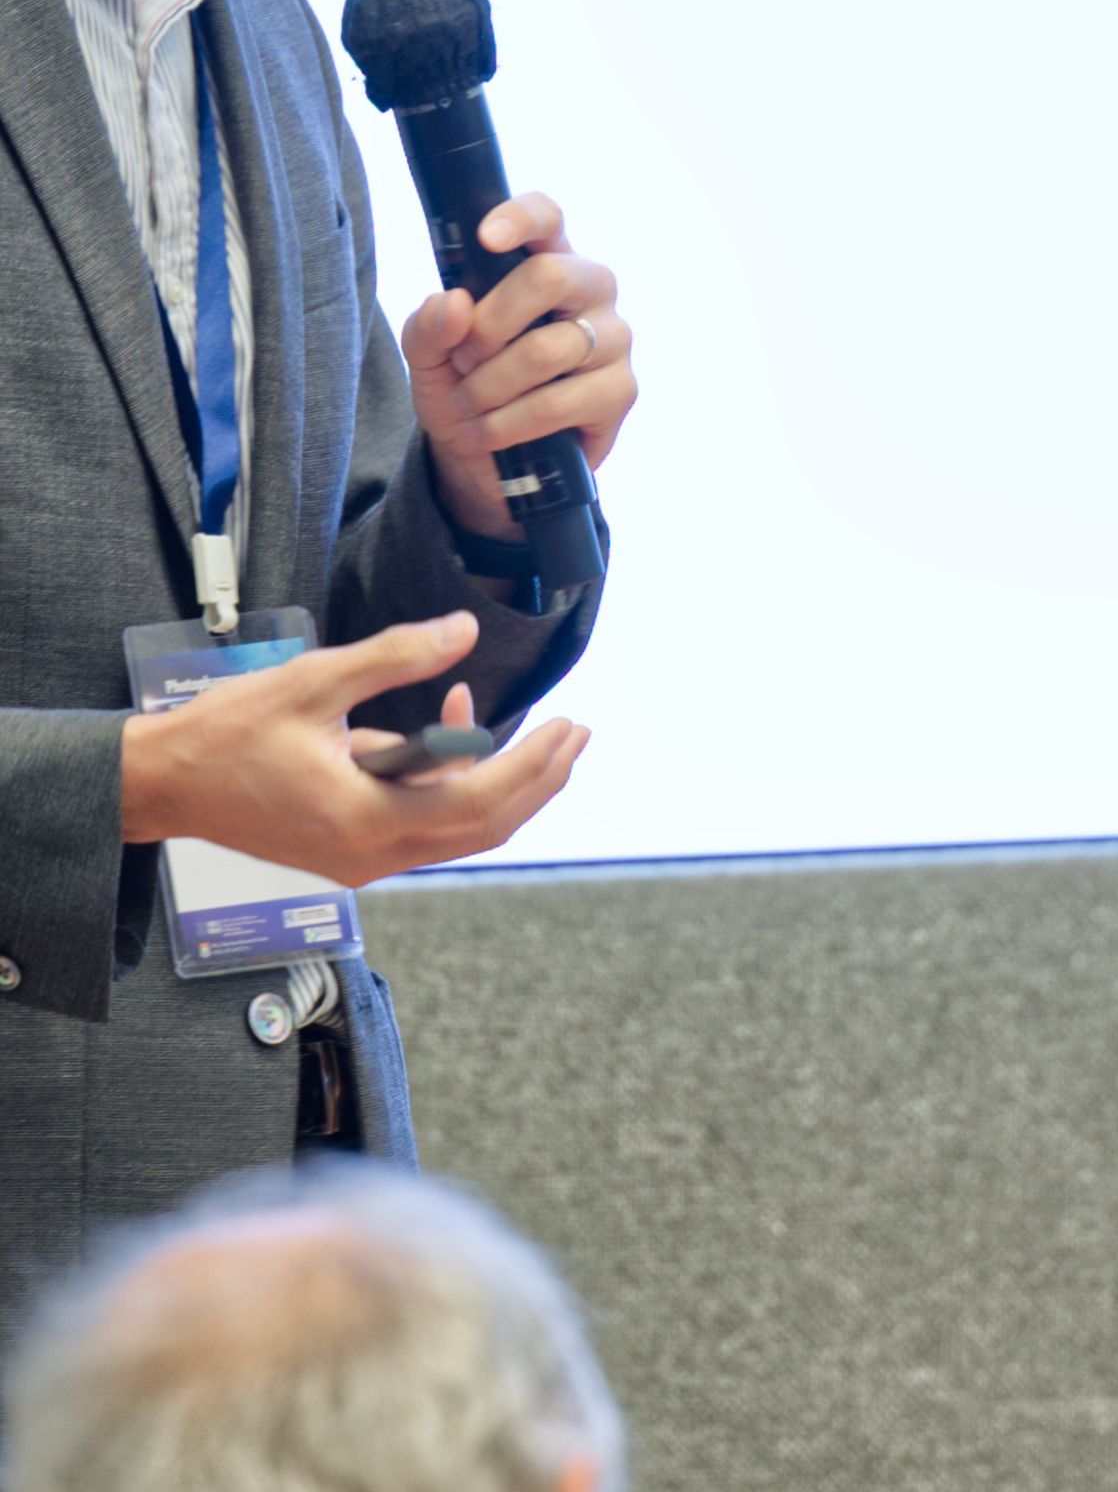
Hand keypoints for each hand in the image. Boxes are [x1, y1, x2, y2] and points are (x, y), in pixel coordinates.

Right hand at [119, 614, 588, 881]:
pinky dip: (453, 783)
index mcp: (368, 820)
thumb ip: (395, 656)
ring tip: (541, 731)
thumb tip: (464, 631)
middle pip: (483, 828)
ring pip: (458, 831)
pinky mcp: (349, 850)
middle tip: (579, 733)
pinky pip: (423, 823)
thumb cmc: (227, 733)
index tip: (571, 725)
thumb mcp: (316, 680)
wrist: (164, 784)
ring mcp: (360, 860)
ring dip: (501, 783)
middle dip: (538, 779)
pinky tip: (454, 723)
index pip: (478, 801)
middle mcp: (372, 855)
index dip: (533, 764)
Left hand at [401, 196, 636, 544]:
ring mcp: (613, 339)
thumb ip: (428, 325)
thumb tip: (454, 304)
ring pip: (546, 350)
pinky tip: (489, 431)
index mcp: (546, 259)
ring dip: (489, 386)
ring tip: (468, 405)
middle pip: (549, 277)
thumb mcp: (428, 356)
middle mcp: (590, 289)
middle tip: (463, 359)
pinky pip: (557, 403)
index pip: (546, 217)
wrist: (486, 459)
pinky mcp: (620, 391)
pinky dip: (508, 422)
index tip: (486, 238)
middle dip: (489, 325)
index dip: (520, 218)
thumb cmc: (464, 385)